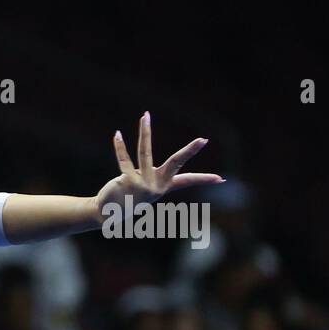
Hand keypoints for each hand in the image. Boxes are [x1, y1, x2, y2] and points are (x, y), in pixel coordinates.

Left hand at [95, 112, 223, 215]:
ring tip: (146, 116)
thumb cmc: (127, 199)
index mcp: (163, 187)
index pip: (187, 181)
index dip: (204, 180)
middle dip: (190, 151)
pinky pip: (125, 159)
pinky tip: (118, 134)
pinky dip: (120, 146)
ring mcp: (143, 183)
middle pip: (176, 162)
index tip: (221, 179)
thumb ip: (151, 176)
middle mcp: (156, 185)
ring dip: (145, 131)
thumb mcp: (144, 188)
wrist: (107, 213)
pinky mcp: (128, 181)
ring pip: (145, 152)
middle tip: (203, 139)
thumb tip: (155, 170)